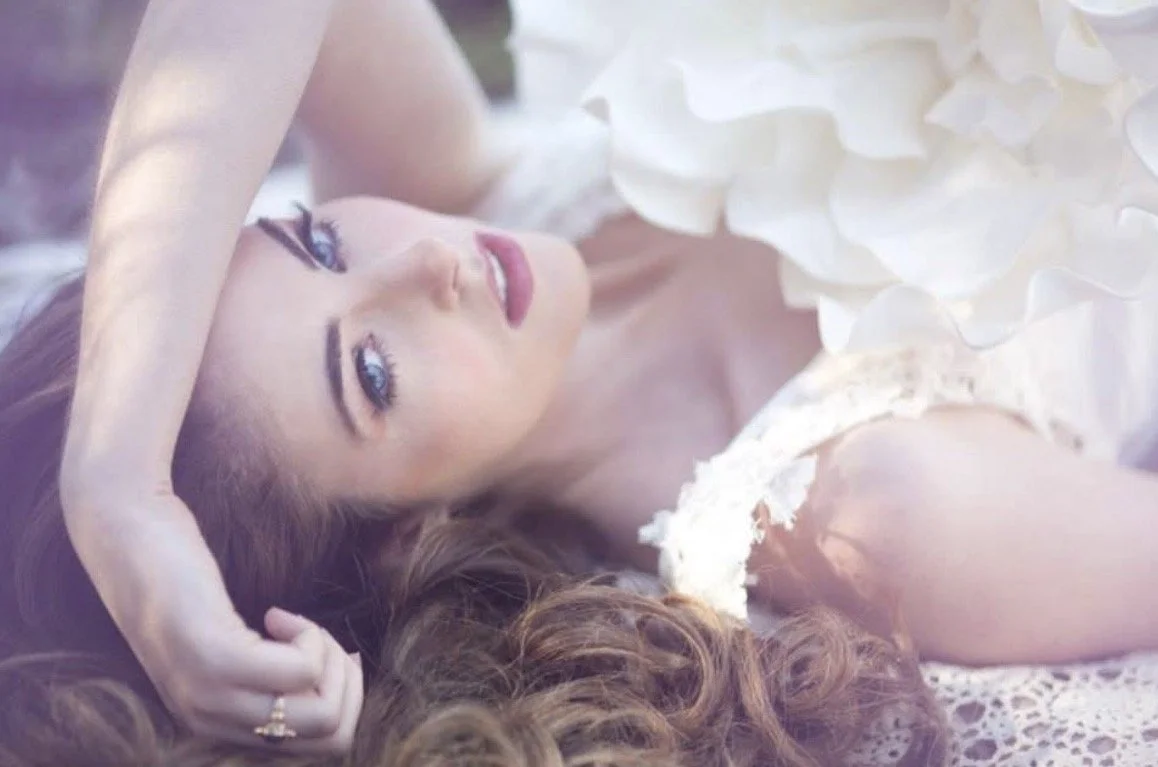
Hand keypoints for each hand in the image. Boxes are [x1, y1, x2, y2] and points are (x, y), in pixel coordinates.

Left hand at [64, 492, 362, 752]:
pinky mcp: (213, 655)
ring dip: (331, 658)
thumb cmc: (183, 579)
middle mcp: (211, 722)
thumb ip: (258, 673)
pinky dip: (308, 636)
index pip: (316, 750)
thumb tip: (336, 675)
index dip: (346, 700)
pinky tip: (275, 614)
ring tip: (295, 625)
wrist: (125, 535)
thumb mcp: (221, 640)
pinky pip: (299, 670)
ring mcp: (209, 693)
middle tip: (320, 638)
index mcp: (214, 724)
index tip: (334, 653)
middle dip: (348, 682)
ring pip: (321, 713)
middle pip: (330, 737)